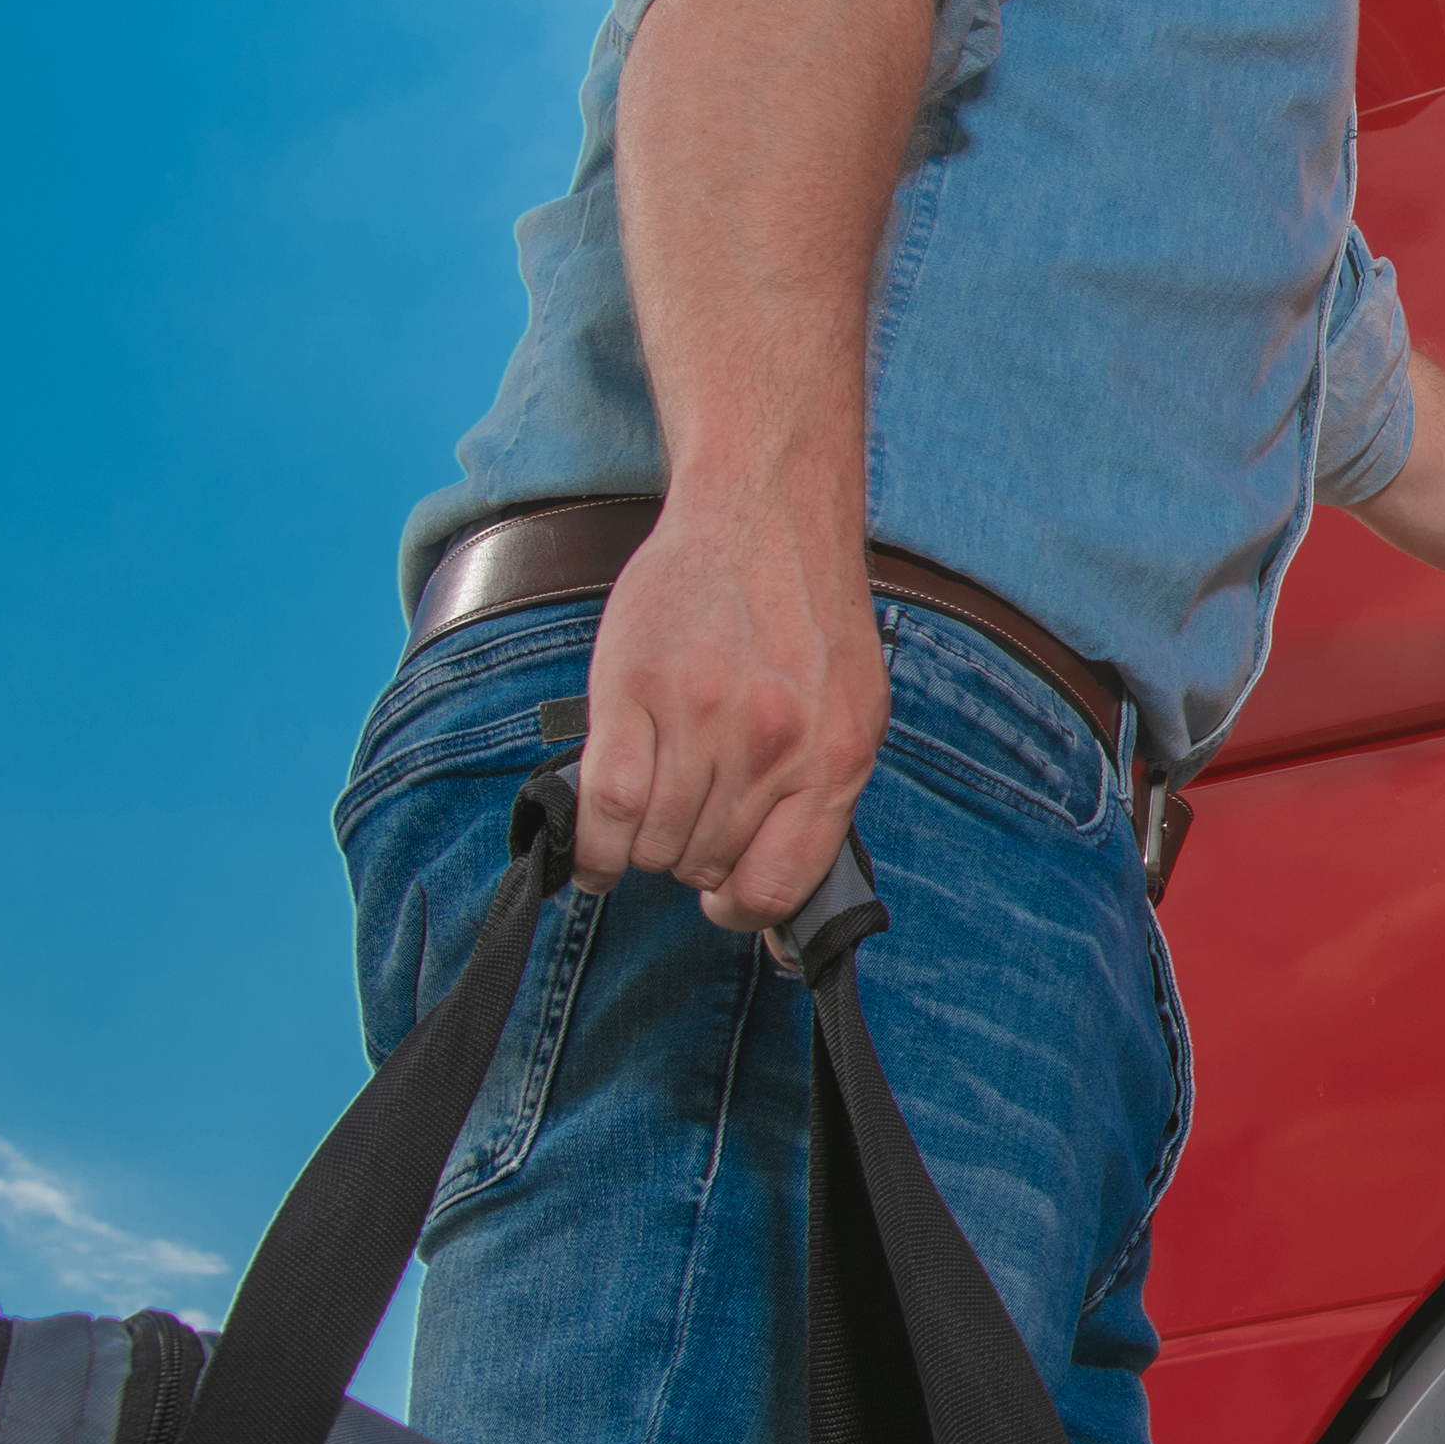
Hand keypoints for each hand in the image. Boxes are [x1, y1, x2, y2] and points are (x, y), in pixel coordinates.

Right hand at [572, 509, 887, 932]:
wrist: (767, 517)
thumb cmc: (807, 623)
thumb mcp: (852, 716)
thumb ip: (819, 809)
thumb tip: (775, 927)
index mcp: (836, 758)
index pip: (778, 884)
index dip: (742, 909)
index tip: (722, 900)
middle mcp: (772, 744)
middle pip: (705, 862)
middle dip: (690, 861)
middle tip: (682, 828)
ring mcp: (703, 717)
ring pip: (653, 841)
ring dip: (641, 850)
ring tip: (643, 822)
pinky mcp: (636, 690)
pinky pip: (605, 803)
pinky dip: (592, 847)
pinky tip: (592, 856)